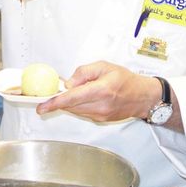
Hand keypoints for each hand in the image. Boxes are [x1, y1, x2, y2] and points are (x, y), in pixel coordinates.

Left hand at [35, 61, 159, 121]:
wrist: (143, 97)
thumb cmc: (125, 79)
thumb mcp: (104, 66)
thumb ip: (84, 72)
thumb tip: (68, 83)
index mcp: (101, 90)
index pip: (72, 98)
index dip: (55, 102)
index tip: (42, 106)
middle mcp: (100, 106)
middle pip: (71, 106)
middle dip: (59, 100)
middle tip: (50, 94)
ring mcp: (101, 115)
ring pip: (75, 110)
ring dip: (69, 102)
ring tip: (74, 92)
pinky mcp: (101, 120)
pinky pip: (82, 113)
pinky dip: (77, 106)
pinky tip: (82, 98)